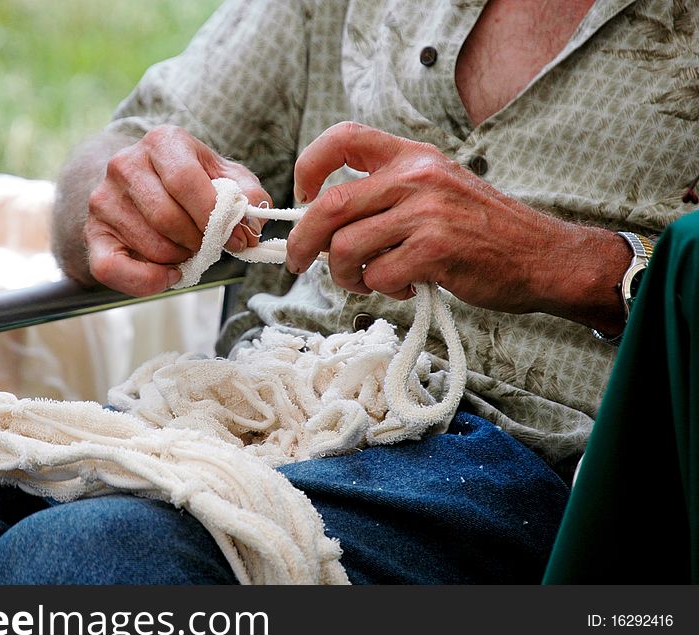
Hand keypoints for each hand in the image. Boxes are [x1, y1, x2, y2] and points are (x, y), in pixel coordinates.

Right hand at [86, 125, 270, 295]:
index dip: (215, 218)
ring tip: (189, 251)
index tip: (238, 240)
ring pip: (151, 245)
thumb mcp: (223, 177)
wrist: (145, 185)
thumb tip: (253, 220)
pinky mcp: (93, 233)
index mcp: (162, 142)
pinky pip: (113, 269)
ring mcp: (104, 199)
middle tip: (211, 247)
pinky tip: (169, 275)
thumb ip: (246, 193)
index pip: (186, 182)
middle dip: (200, 242)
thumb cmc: (191, 183)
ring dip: (180, 259)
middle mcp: (125, 164)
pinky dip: (148, 281)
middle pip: (168, 218)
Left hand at [287, 122, 627, 329]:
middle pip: (329, 205)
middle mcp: (416, 177)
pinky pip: (378, 276)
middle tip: (298, 262)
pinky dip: (382, 290)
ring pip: (345, 248)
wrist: (543, 257)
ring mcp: (426, 213)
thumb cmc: (484, 231)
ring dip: (344, 276)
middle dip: (302, 240)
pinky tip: (406, 287)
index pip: (343, 138)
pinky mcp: (435, 251)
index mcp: (413, 156)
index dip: (308, 166)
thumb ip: (389, 195)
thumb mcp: (438, 190)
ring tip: (367, 282)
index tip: (302, 196)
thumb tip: (326, 222)